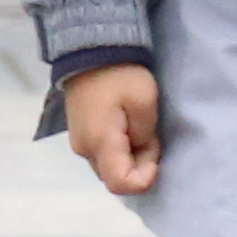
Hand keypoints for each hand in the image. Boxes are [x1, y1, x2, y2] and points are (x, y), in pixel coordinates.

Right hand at [65, 64, 159, 193]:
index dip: (144, 179)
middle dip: (139, 166)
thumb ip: (145, 135)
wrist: (91, 52)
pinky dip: (120, 150)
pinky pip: (103, 155)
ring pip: (110, 167)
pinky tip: (128, 128)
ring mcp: (79, 143)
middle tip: (151, 137)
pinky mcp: (80, 135)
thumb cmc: (121, 75)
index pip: (120, 184)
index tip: (156, 156)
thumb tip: (139, 149)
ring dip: (130, 157)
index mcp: (100, 142)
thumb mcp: (145, 102)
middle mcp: (84, 149)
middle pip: (115, 178)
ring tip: (141, 129)